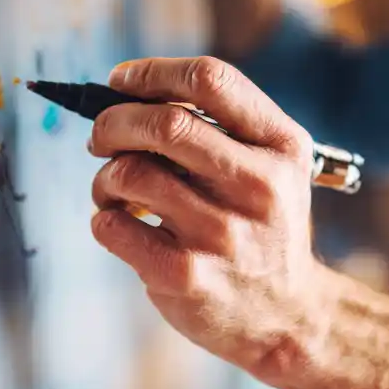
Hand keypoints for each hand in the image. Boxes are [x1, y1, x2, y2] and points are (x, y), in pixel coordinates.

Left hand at [88, 56, 324, 382]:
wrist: (288, 315)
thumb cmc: (264, 229)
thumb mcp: (274, 167)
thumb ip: (223, 126)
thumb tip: (128, 94)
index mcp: (281, 146)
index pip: (211, 79)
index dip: (152, 72)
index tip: (120, 82)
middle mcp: (258, 186)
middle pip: (164, 123)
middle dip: (113, 122)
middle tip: (101, 137)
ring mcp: (222, 234)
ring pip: (130, 173)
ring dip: (105, 177)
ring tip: (113, 190)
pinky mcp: (186, 276)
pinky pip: (113, 226)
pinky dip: (104, 218)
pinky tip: (123, 225)